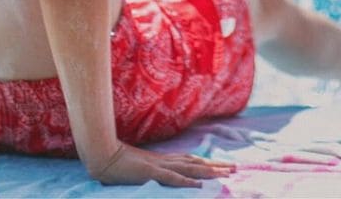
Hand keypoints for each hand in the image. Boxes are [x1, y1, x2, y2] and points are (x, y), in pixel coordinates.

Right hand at [92, 142, 235, 187]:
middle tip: (236, 169)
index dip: (210, 163)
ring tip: (225, 175)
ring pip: (190, 169)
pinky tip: (197, 185)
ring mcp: (160, 166)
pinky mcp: (151, 172)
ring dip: (209, 172)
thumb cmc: (121, 161)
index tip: (225, 166)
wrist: (105, 155)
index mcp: (166, 160)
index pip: (193, 161)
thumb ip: (155, 168)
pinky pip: (171, 178)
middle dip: (217, 167)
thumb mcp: (142, 167)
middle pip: (198, 163)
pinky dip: (185, 181)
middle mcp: (167, 161)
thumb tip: (165, 172)